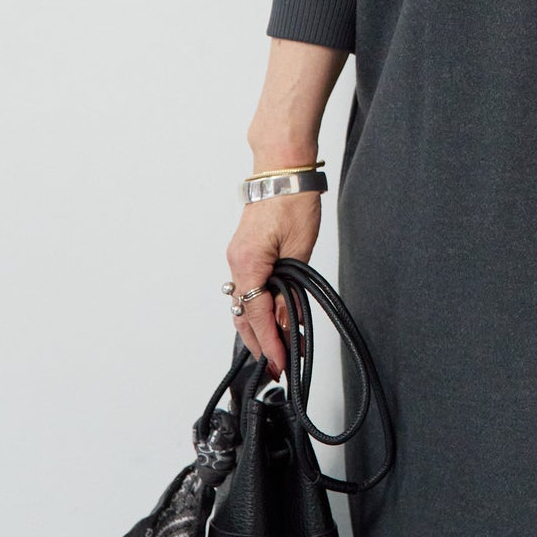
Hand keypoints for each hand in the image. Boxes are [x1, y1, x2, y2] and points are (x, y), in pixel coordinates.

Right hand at [225, 191, 321, 379]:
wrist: (283, 169)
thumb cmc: (292, 200)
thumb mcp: (300, 250)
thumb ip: (290, 289)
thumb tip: (284, 321)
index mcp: (248, 263)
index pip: (257, 315)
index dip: (269, 343)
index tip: (278, 363)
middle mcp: (237, 262)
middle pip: (244, 314)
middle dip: (259, 343)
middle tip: (276, 367)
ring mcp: (238, 256)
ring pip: (243, 303)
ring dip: (257, 327)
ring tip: (275, 350)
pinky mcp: (245, 251)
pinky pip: (247, 288)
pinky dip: (256, 307)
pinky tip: (270, 319)